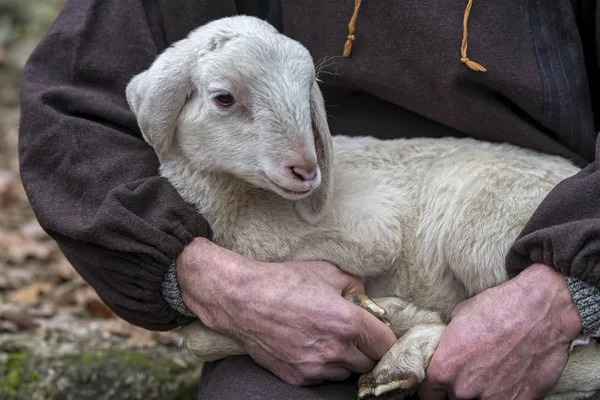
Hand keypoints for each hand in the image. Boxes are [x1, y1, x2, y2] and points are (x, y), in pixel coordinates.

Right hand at [176, 238, 396, 384]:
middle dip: (366, 349)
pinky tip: (310, 345)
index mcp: (348, 322)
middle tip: (354, 334)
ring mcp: (316, 367)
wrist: (243, 300)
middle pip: (370, 363)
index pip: (386, 344)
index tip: (379, 332)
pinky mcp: (298, 377)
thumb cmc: (284, 281)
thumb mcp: (326, 271)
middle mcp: (335, 349)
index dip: (385, 337)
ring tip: (329, 339)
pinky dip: (323, 365)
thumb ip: (355, 285)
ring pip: (346, 372)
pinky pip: (323, 377)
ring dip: (345, 359)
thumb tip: (366, 298)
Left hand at [420, 264, 581, 399]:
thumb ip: (449, 344)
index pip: (428, 393)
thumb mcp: (458, 318)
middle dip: (457, 389)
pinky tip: (509, 380)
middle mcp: (464, 389)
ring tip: (490, 376)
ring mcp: (493, 399)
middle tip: (470, 373)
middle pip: (453, 399)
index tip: (440, 384)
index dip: (434, 388)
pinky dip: (505, 395)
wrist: (541, 312)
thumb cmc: (498, 308)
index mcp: (444, 368)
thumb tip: (447, 349)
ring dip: (480, 394)